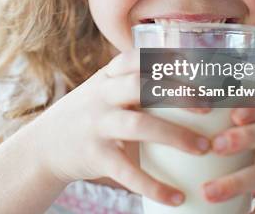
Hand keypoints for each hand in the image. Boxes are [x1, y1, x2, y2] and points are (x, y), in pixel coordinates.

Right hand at [27, 49, 211, 206]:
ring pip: (138, 125)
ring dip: (175, 136)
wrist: (44, 147)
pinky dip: (154, 185)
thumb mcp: (104, 92)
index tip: (199, 64)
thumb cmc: (90, 117)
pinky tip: (176, 197)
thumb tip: (191, 85)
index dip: (167, 58)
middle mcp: (101, 96)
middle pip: (141, 86)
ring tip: (204, 148)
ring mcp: (96, 125)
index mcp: (107, 77)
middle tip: (210, 106)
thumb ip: (136, 85)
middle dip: (178, 93)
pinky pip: (126, 171)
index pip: (136, 58)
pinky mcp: (94, 156)